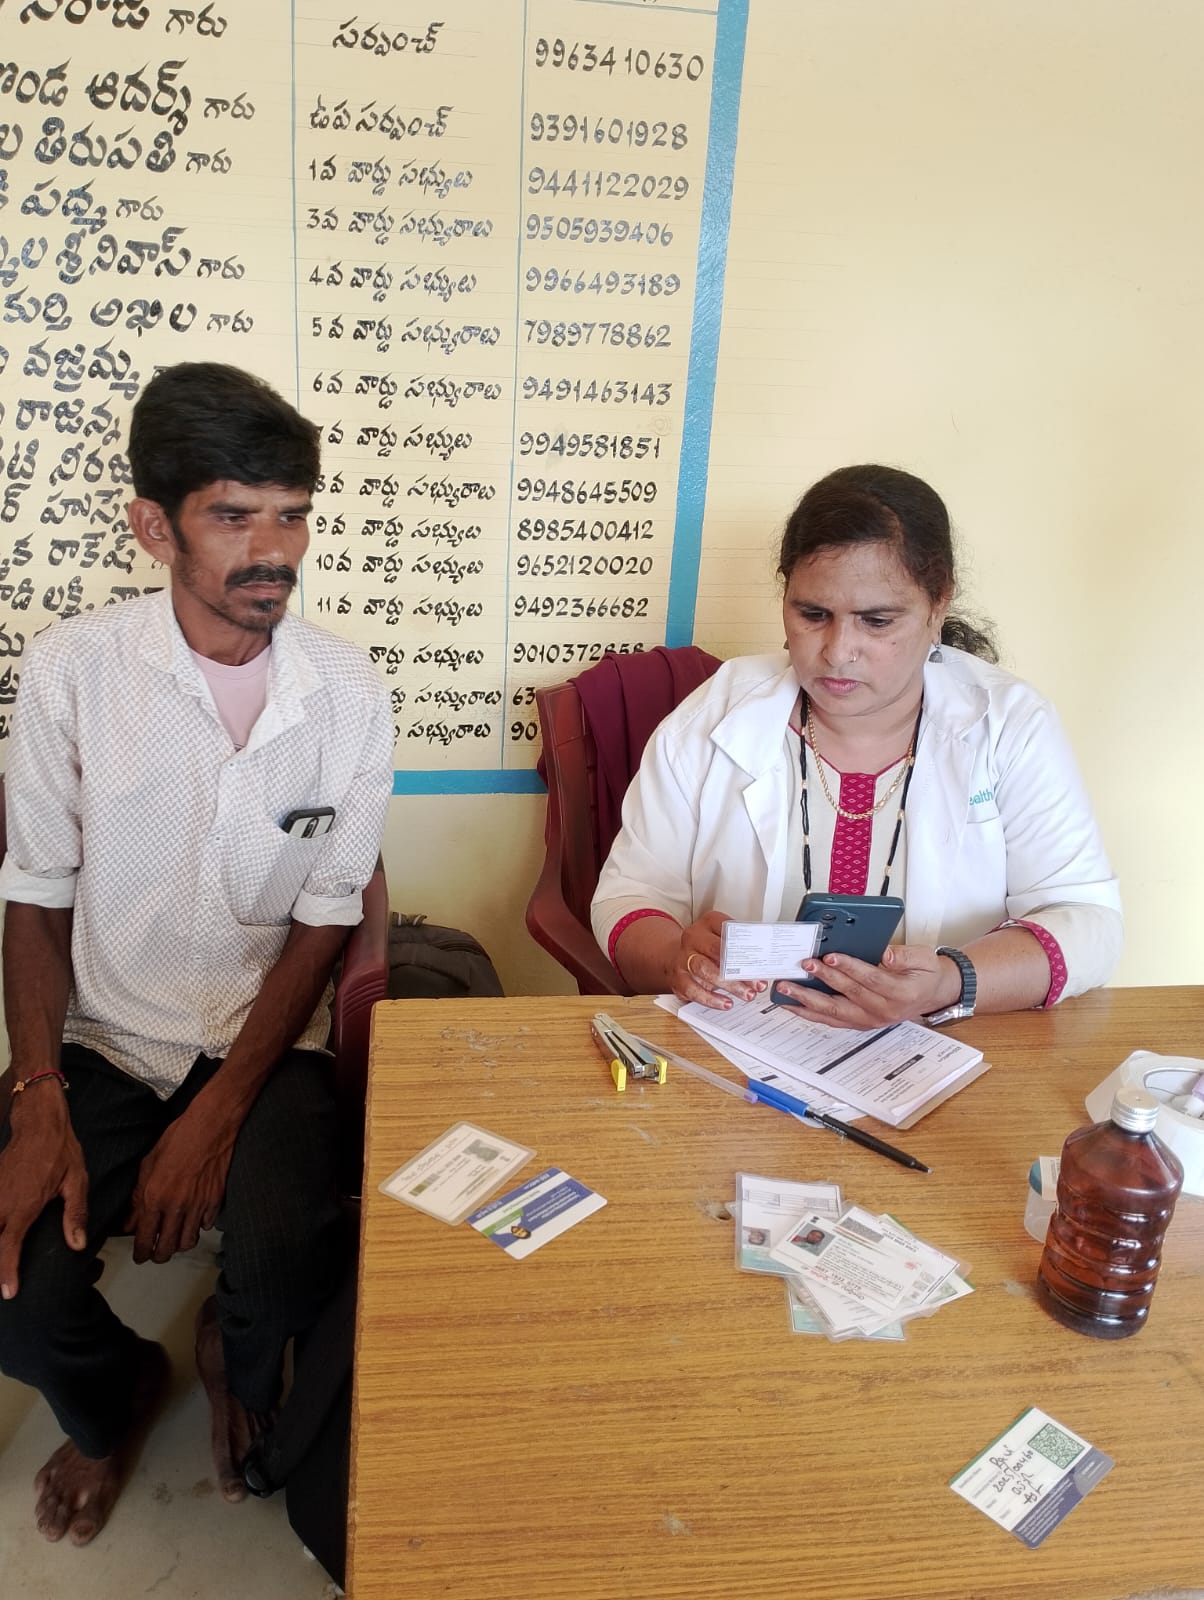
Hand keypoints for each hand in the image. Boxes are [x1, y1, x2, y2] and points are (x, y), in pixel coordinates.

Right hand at [0, 1083, 87, 1298]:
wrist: (38, 1122)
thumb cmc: (61, 1152)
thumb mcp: (76, 1181)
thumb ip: (75, 1214)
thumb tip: (78, 1244)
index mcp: (24, 1206)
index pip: (9, 1247)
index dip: (7, 1272)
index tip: (7, 1292)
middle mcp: (1, 1203)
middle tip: (2, 1282)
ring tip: (2, 1261)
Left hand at [126, 1103, 237, 1264]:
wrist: (210, 1126)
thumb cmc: (177, 1140)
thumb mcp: (148, 1165)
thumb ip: (137, 1198)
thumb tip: (130, 1222)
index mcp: (155, 1198)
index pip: (145, 1239)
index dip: (141, 1253)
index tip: (140, 1257)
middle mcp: (176, 1207)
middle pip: (168, 1248)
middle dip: (159, 1255)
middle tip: (156, 1253)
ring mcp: (198, 1205)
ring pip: (188, 1242)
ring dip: (180, 1244)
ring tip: (175, 1239)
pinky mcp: (216, 1201)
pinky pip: (206, 1225)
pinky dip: (199, 1227)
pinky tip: (194, 1219)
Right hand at [671, 910, 766, 1010]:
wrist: (678, 957)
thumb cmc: (708, 949)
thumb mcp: (723, 939)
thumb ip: (741, 946)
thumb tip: (766, 963)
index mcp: (708, 922)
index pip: (728, 930)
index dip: (745, 946)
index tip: (760, 959)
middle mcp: (693, 937)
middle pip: (716, 951)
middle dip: (739, 969)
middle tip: (757, 983)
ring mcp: (683, 958)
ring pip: (704, 970)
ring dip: (728, 985)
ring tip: (746, 994)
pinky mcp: (677, 978)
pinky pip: (692, 989)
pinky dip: (710, 998)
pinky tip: (725, 1003)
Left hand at [771, 944, 955, 1030]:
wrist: (932, 994)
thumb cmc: (925, 974)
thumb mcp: (923, 958)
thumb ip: (904, 955)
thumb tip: (885, 953)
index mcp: (900, 993)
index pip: (870, 979)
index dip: (850, 968)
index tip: (831, 957)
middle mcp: (883, 1011)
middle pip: (848, 995)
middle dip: (823, 980)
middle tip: (804, 965)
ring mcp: (869, 1020)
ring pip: (834, 1013)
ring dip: (808, 1000)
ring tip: (787, 988)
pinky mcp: (859, 1023)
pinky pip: (831, 1020)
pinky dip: (809, 1013)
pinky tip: (792, 1004)